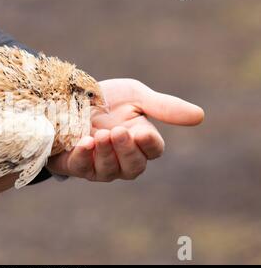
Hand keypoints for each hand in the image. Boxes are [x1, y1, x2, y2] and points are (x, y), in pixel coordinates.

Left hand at [47, 78, 203, 181]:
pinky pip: (82, 168)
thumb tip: (200, 116)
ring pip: (109, 171)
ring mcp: (99, 164)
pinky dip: (84, 157)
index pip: (153, 150)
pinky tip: (84, 143)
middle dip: (126, 150)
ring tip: (100, 135)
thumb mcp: (134, 96)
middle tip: (117, 131)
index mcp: (140, 140)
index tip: (141, 132)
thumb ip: (163, 107)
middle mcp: (122, 158)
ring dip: (105, 154)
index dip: (149, 144)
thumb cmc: (105, 99)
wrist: (67, 97)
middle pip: (134, 167)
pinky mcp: (76, 164)